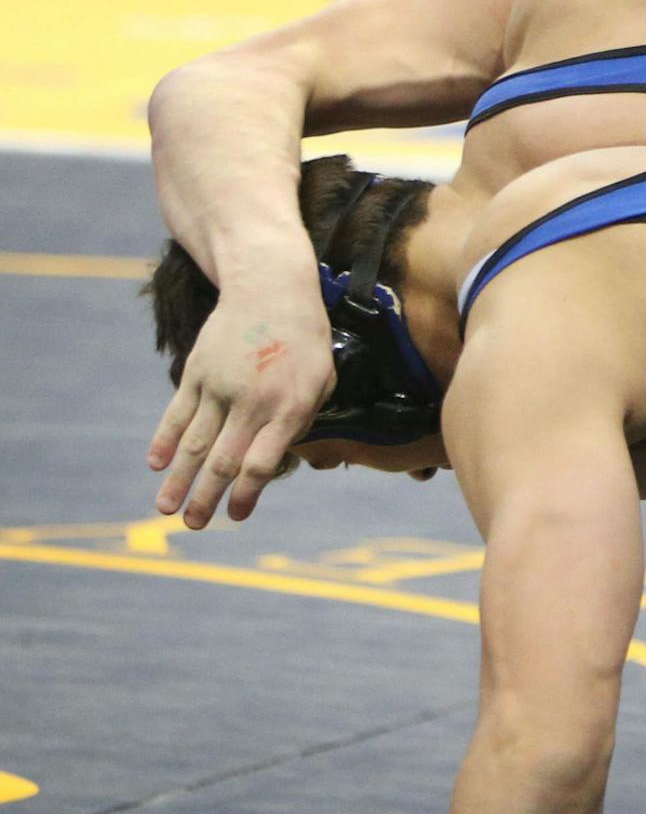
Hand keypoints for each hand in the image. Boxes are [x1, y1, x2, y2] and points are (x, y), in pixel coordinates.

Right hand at [149, 288, 334, 527]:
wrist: (271, 288)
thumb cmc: (303, 340)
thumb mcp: (322, 379)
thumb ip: (301, 421)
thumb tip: (275, 459)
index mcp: (289, 406)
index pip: (262, 462)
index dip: (247, 494)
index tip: (236, 516)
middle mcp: (253, 400)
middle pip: (223, 460)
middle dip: (206, 497)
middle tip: (193, 525)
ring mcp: (220, 385)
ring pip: (194, 443)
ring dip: (178, 479)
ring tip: (166, 509)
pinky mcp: (197, 371)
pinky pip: (177, 413)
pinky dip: (164, 441)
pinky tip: (156, 464)